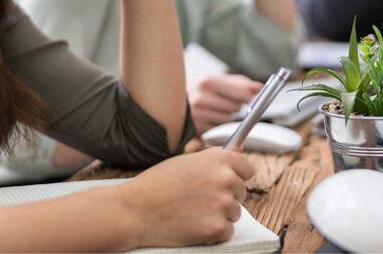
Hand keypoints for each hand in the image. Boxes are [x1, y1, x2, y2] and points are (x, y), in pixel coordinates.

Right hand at [117, 147, 255, 247]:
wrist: (134, 210)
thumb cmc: (157, 184)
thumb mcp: (187, 161)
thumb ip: (214, 159)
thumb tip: (240, 151)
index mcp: (219, 159)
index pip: (248, 168)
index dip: (236, 176)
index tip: (225, 183)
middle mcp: (226, 179)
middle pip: (241, 192)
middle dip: (225, 196)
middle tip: (199, 200)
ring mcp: (223, 204)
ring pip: (234, 212)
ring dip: (219, 214)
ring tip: (192, 212)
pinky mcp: (217, 228)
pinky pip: (227, 231)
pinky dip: (214, 232)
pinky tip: (193, 224)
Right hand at [189, 74, 264, 133]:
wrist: (170, 104)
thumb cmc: (197, 91)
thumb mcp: (213, 80)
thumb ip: (238, 82)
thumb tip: (259, 87)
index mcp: (206, 81)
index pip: (241, 90)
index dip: (249, 93)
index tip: (256, 93)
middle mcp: (200, 98)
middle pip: (237, 106)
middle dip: (236, 104)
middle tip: (226, 100)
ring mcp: (198, 115)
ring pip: (230, 118)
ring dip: (227, 114)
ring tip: (215, 108)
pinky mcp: (197, 129)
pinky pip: (220, 127)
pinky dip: (219, 123)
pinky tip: (209, 117)